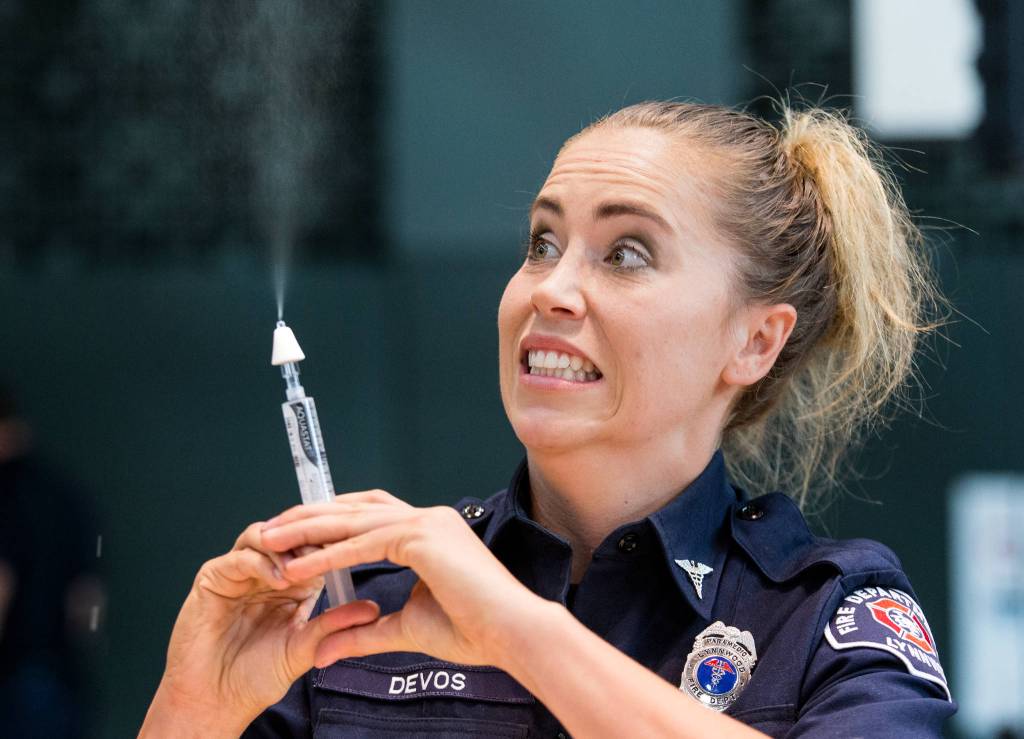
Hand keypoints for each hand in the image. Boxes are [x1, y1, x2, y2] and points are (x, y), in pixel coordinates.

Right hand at [146, 520, 380, 729]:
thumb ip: (333, 626)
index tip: (359, 548)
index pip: (314, 548)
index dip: (335, 544)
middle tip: (334, 546)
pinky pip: (239, 558)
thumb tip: (371, 609)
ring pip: (265, 536)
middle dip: (313, 537)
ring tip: (305, 564)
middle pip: (290, 534)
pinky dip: (262, 563)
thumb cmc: (255, 676)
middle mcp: (264, 570)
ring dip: (288, 546)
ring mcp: (238, 570)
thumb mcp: (303, 648)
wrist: (215, 700)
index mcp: (291, 582)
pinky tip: (280, 579)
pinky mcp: (213, 577)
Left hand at [260, 489, 543, 668]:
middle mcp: (427, 518)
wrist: (511, 633)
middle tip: (268, 530)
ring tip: (270, 541)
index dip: (330, 520)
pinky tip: (299, 566)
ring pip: (353, 519)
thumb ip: (365, 632)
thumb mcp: (405, 628)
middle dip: (307, 518)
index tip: (295, 535)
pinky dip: (328, 555)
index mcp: (428, 530)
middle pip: (354, 508)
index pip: (369, 513)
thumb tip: (325, 651)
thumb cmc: (473, 630)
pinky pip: (363, 542)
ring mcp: (426, 522)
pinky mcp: (422, 536)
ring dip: (307, 530)